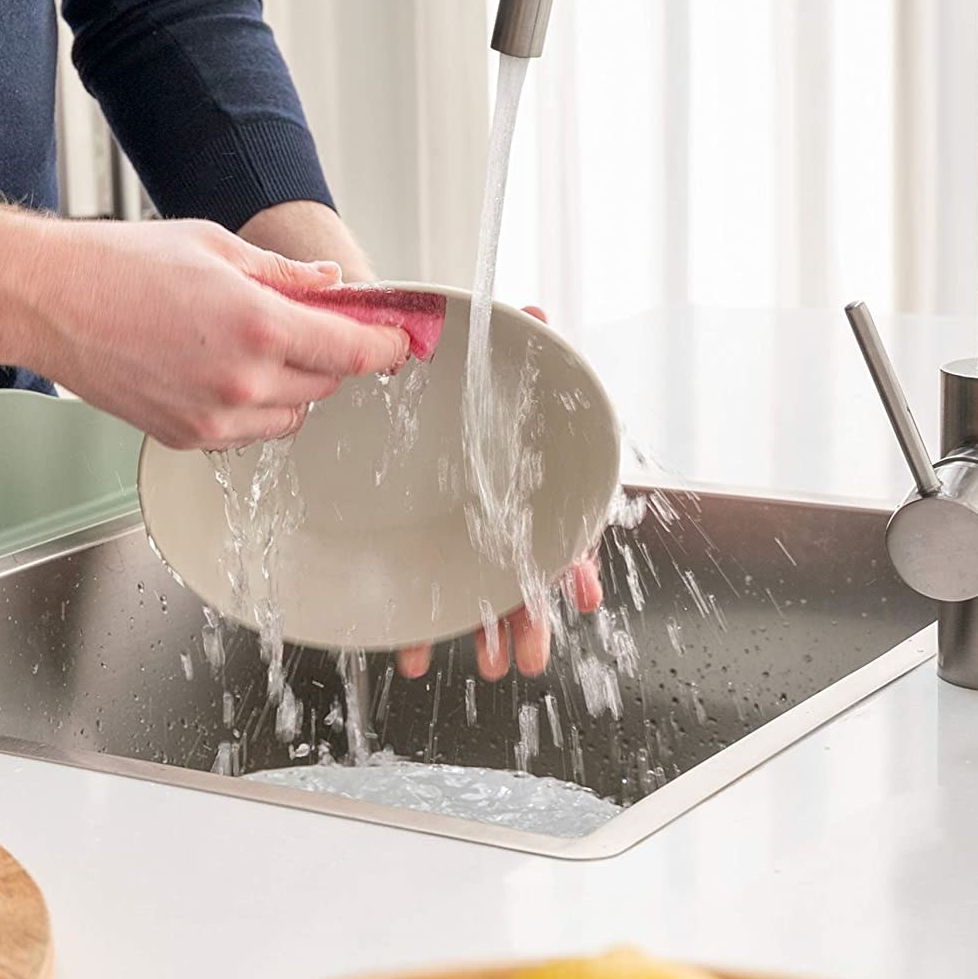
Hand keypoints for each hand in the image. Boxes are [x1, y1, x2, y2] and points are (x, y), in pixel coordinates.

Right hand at [44, 218, 411, 447]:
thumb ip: (283, 273)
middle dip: (328, 355)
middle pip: (326, 385)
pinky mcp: (185, 439)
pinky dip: (252, 411)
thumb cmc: (120, 266)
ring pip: (291, 418)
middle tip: (307, 324)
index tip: (397, 339)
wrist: (49, 301)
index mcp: (259, 325)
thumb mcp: (215, 247)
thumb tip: (329, 283)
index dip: (386, 344)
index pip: (354, 350)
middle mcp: (242, 382)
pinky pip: (246, 434)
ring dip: (292, 388)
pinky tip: (220, 373)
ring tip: (253, 347)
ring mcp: (213, 418)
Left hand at [397, 305, 603, 681]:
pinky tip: (412, 655)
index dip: (572, 562)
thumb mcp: (484, 350)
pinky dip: (419, 627)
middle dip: (529, 619)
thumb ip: (515, 338)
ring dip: (484, 633)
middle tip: (529, 659)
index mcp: (527, 476)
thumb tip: (538, 311)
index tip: (581, 596)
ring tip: (487, 667)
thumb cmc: (453, 370)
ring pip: (478, 592)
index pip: (560, 524)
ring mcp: (457, 531)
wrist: (396, 374)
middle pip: (522, 572)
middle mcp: (498, 511)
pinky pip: (421, 592)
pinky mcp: (415, 544)